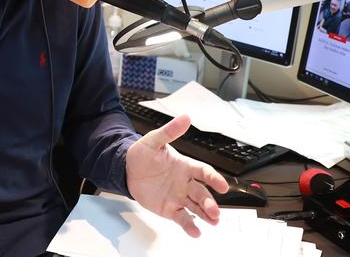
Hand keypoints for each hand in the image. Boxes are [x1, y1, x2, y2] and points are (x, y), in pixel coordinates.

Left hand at [125, 114, 228, 236]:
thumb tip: (185, 118)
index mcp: (184, 165)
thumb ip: (170, 131)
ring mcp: (178, 197)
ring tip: (213, 221)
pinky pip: (182, 218)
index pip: (203, 171)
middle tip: (215, 211)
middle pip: (202, 193)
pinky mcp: (169, 209)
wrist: (127, 169)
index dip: (214, 178)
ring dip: (206, 214)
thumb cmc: (142, 154)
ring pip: (196, 207)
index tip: (223, 186)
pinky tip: (196, 232)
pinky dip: (190, 225)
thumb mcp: (154, 140)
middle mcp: (185, 182)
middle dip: (210, 202)